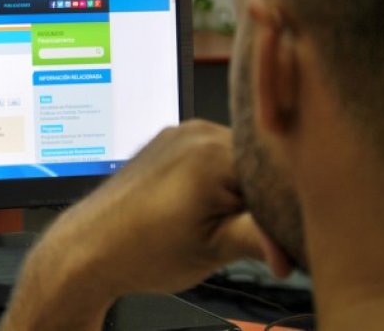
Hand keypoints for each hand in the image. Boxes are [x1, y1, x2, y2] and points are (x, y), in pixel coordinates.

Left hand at [0, 120, 264, 329]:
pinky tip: (199, 207)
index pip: (280, 169)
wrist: (89, 248)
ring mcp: (180, 133)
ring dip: (237, 188)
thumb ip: (261, 238)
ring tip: (214, 221)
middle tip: (247, 231)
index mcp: (213, 152)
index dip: (284, 204)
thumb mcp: (212, 250)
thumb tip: (294, 245)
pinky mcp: (167, 142)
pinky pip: (211, 155)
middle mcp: (197, 132)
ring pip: (237, 158)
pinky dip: (216, 180)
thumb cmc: (139, 250)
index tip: (281, 231)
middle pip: (260, 160)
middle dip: (260, 195)